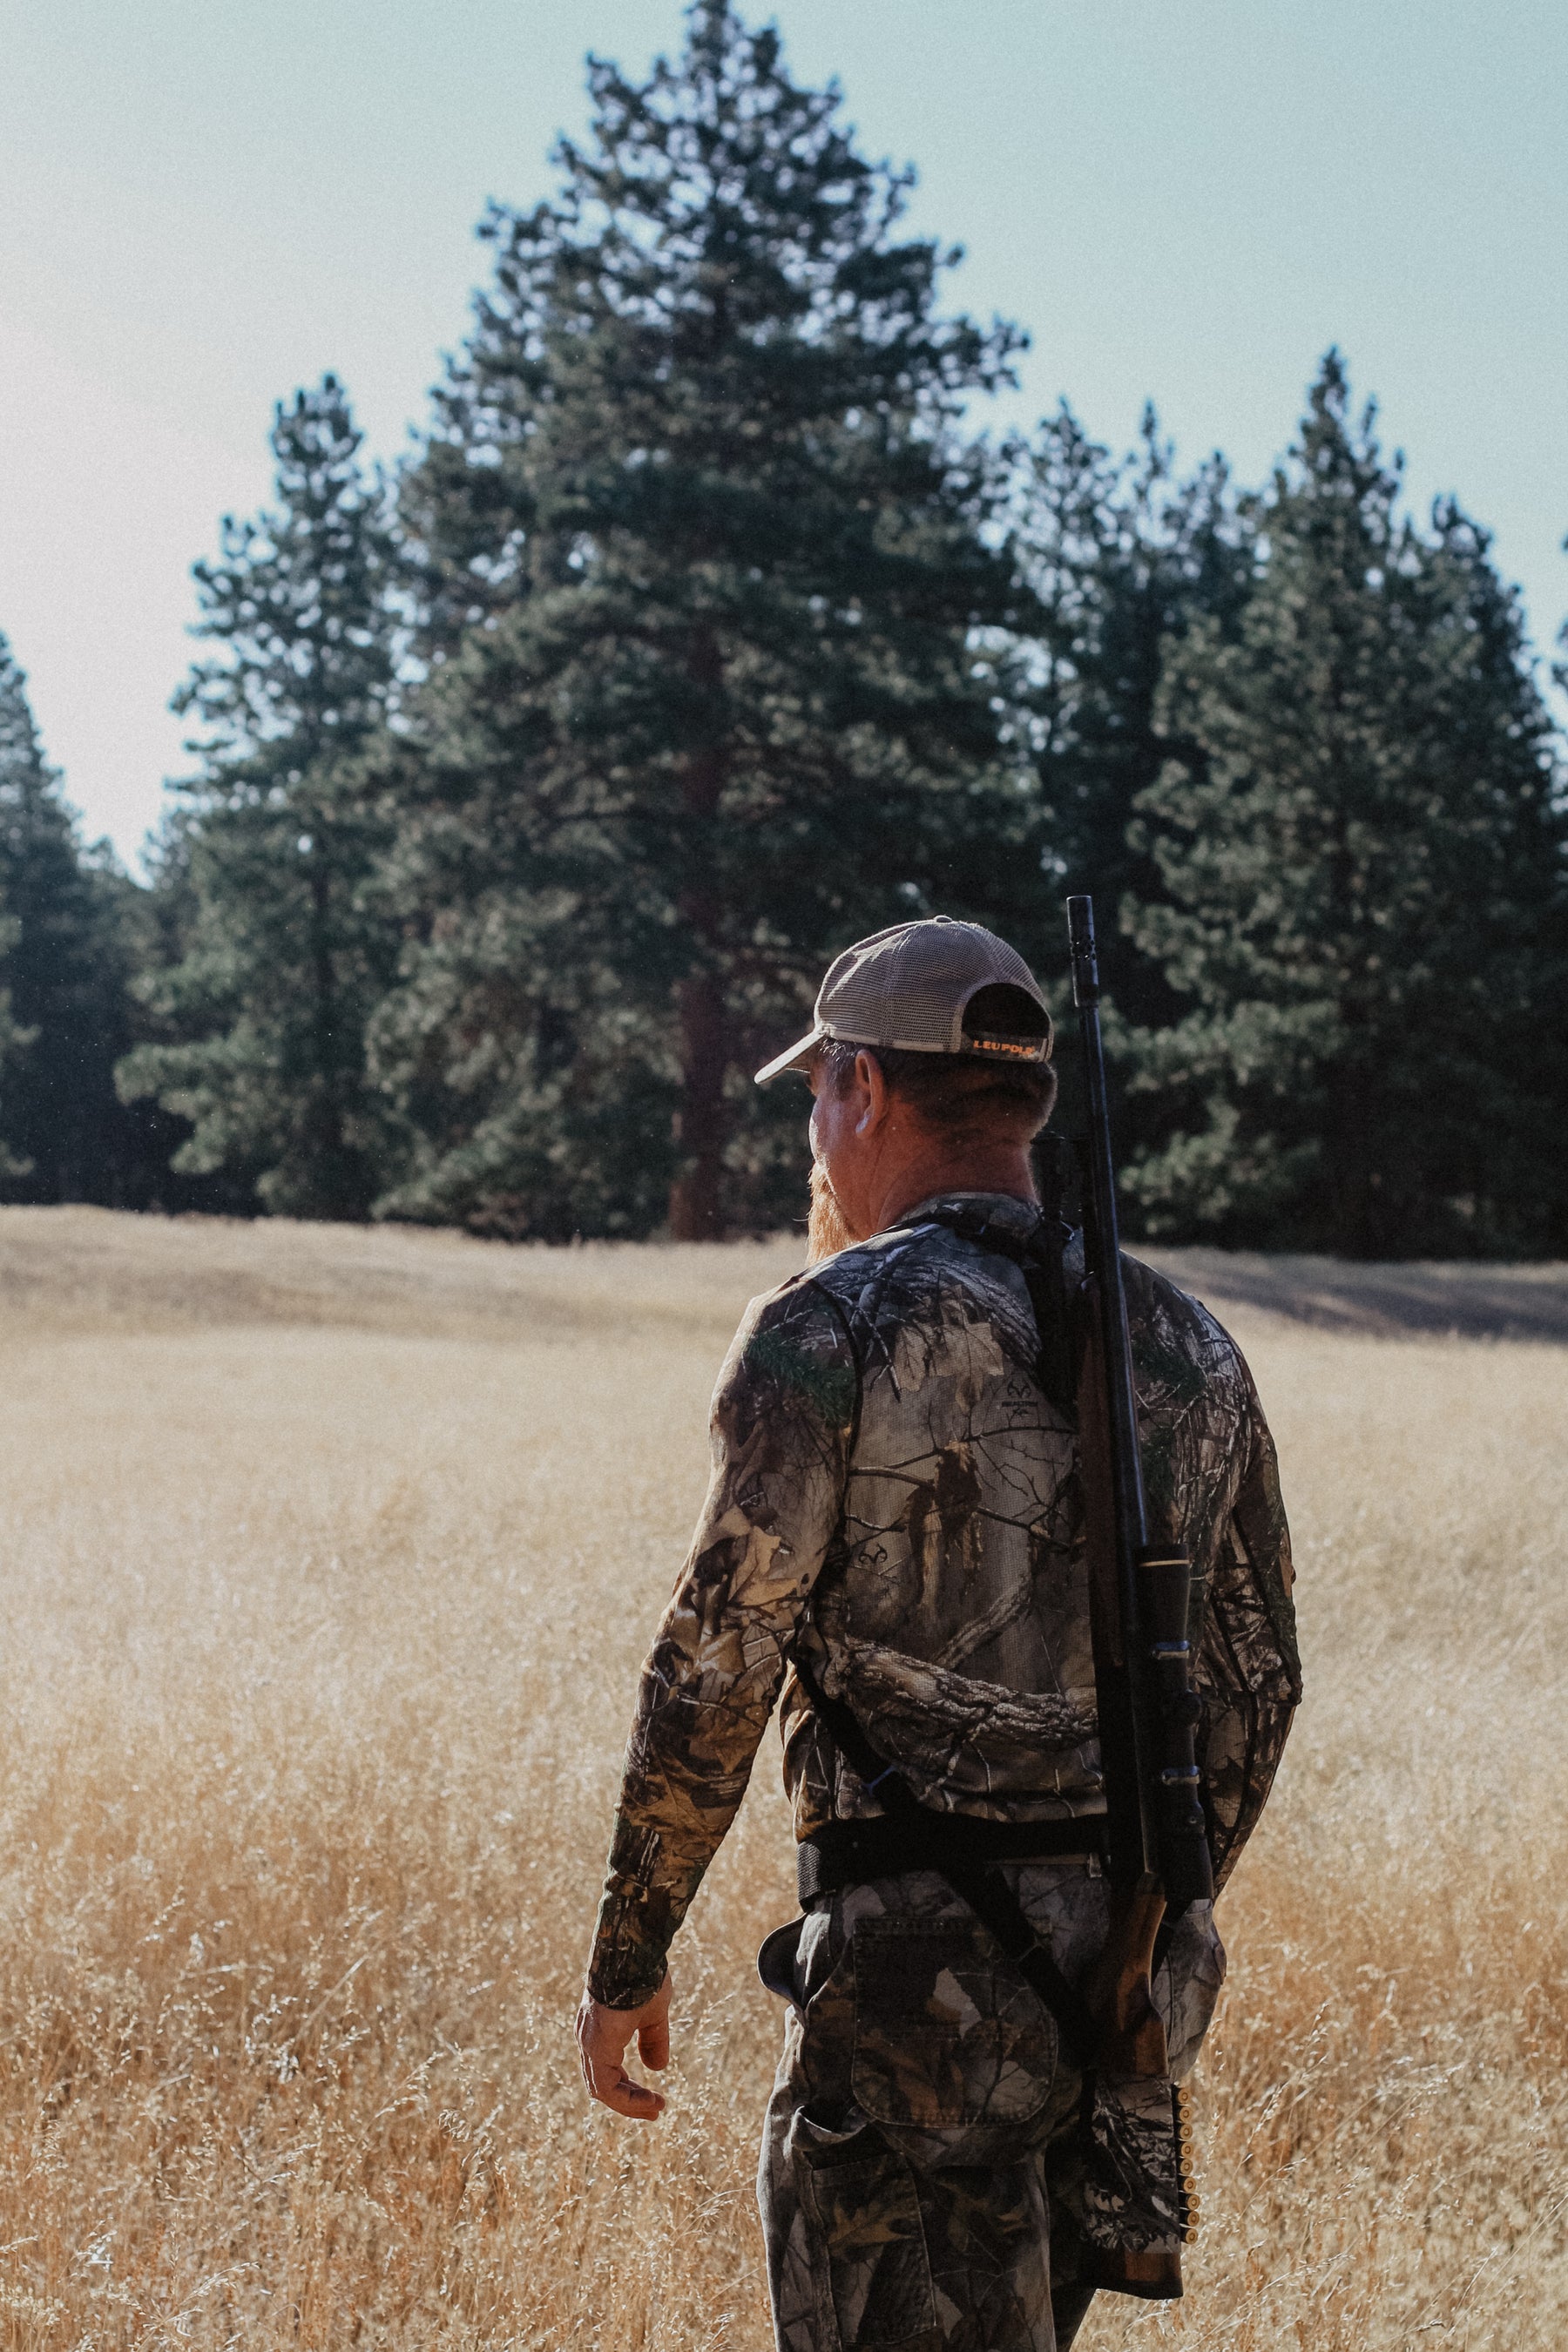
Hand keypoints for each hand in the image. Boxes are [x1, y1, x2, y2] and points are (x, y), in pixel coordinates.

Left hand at [575, 1971, 671, 2120]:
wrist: (632, 1950)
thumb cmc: (642, 1976)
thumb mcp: (653, 2013)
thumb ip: (653, 2040)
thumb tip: (657, 2068)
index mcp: (598, 2032)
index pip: (607, 2074)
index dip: (630, 2091)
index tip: (656, 2098)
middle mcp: (587, 2038)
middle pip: (603, 2084)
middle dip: (630, 2100)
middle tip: (655, 2109)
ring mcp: (588, 2041)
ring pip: (602, 2088)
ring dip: (629, 2103)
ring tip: (656, 2108)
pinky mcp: (595, 2044)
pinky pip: (604, 2085)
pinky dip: (625, 2098)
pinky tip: (649, 2099)